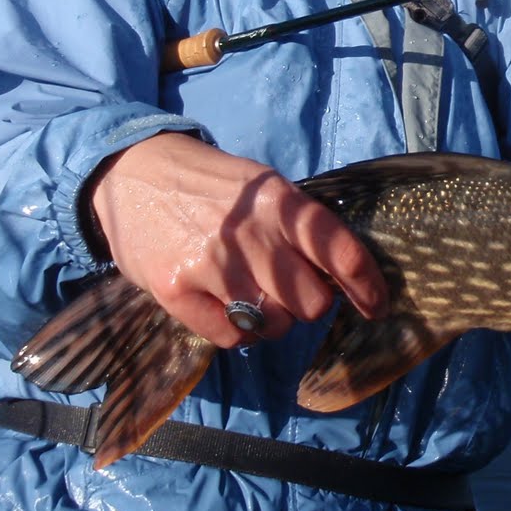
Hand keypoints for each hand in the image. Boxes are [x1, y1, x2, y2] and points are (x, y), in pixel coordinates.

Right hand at [84, 132, 387, 346]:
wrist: (133, 173)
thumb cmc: (212, 185)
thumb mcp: (264, 186)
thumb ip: (300, 225)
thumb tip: (343, 275)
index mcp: (281, 201)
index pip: (340, 252)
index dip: (367, 286)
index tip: (376, 307)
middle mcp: (251, 233)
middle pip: (311, 302)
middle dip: (308, 302)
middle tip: (289, 289)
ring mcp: (211, 264)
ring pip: (273, 324)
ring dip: (271, 319)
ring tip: (252, 294)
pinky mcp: (175, 290)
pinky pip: (230, 337)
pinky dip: (235, 330)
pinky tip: (223, 304)